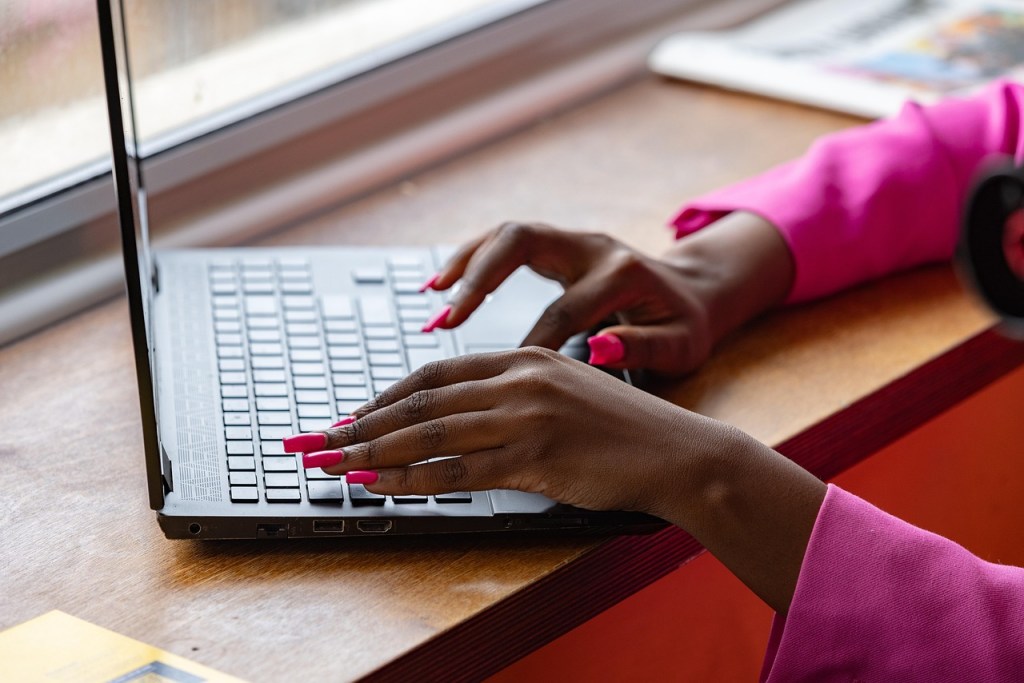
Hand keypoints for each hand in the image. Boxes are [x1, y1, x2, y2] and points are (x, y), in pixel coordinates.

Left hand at [317, 347, 727, 514]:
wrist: (678, 451)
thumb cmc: (622, 428)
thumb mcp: (565, 390)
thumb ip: (514, 395)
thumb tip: (460, 419)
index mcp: (523, 357)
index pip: (435, 375)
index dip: (384, 396)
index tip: (350, 415)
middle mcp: (518, 380)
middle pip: (420, 402)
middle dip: (359, 424)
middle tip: (315, 441)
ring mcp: (526, 417)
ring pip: (429, 435)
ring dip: (371, 453)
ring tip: (330, 466)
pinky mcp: (537, 457)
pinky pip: (458, 471)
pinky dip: (412, 480)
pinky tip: (381, 486)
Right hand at [421, 212, 793, 374]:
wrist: (694, 290)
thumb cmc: (684, 326)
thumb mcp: (680, 346)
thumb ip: (643, 347)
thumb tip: (600, 348)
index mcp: (621, 275)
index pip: (565, 309)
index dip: (533, 343)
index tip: (505, 380)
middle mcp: (591, 247)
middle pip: (524, 241)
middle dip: (481, 276)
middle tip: (448, 316)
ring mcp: (571, 241)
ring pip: (507, 233)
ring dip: (466, 261)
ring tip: (431, 297)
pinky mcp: (557, 245)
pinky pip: (504, 242)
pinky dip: (471, 259)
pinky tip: (440, 285)